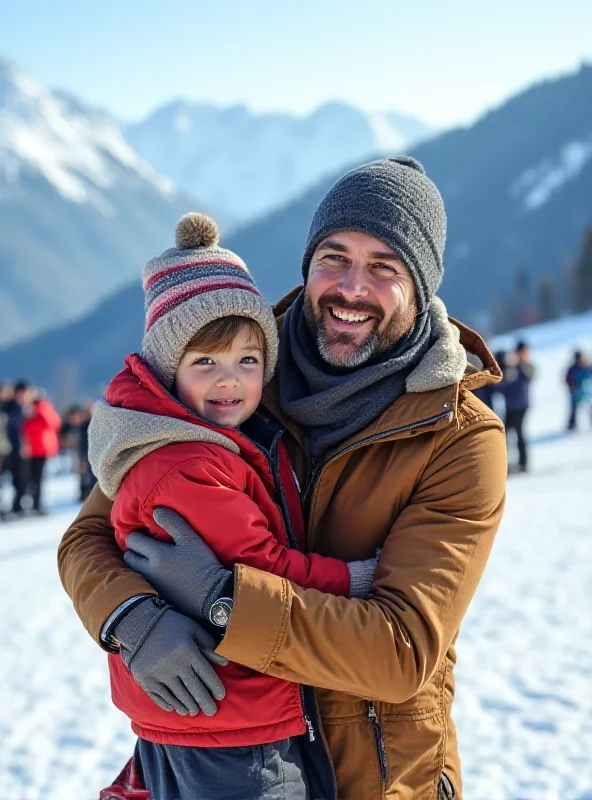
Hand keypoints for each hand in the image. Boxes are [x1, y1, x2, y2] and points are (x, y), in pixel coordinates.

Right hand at [115, 598, 226, 715]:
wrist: (139, 623)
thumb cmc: (171, 624)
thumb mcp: (192, 628)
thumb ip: (208, 645)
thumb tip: (224, 662)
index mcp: (188, 652)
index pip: (206, 675)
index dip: (215, 687)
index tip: (221, 696)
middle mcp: (174, 666)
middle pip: (194, 690)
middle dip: (205, 703)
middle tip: (212, 712)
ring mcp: (159, 674)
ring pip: (178, 696)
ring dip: (188, 706)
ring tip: (195, 711)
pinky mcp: (146, 680)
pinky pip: (160, 697)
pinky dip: (168, 704)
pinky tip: (175, 708)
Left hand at [124, 507, 231, 622]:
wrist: (212, 595)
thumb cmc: (202, 564)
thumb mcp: (190, 539)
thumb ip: (173, 522)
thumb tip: (156, 511)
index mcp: (155, 556)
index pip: (132, 540)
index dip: (137, 533)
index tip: (146, 530)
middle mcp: (148, 571)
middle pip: (129, 557)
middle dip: (134, 548)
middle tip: (147, 543)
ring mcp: (152, 585)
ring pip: (135, 570)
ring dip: (139, 562)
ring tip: (152, 556)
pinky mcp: (159, 595)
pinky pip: (144, 581)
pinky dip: (147, 574)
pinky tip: (160, 571)